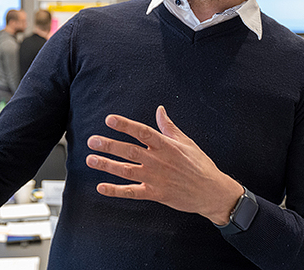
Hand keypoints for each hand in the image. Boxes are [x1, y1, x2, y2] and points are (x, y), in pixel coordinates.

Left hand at [85, 106, 243, 224]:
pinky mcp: (155, 194)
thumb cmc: (200, 165)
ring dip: (107, 165)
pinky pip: (132, 192)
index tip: (110, 120)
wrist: (211, 192)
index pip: (142, 132)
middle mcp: (158, 161)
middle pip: (129, 151)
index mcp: (166, 146)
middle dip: (109, 145)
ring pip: (127, 171)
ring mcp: (156, 178)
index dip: (125, 126)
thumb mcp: (187, 142)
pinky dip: (115, 191)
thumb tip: (160, 110)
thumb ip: (169, 127)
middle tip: (92, 141)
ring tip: (91, 159)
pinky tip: (101, 187)